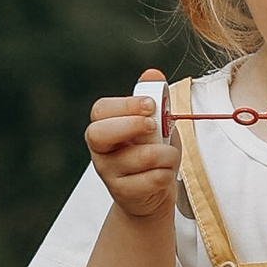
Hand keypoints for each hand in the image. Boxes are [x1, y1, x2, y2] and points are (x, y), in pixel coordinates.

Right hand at [83, 91, 180, 225]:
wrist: (153, 192)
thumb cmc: (152, 152)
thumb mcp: (156, 124)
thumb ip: (154, 100)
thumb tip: (152, 73)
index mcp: (104, 126)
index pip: (101, 110)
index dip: (125, 105)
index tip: (150, 105)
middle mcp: (100, 149)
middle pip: (98, 134)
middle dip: (130, 126)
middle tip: (153, 127)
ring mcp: (109, 173)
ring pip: (140, 157)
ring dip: (166, 153)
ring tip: (168, 155)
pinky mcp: (124, 193)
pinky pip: (154, 179)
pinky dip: (168, 174)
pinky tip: (164, 173)